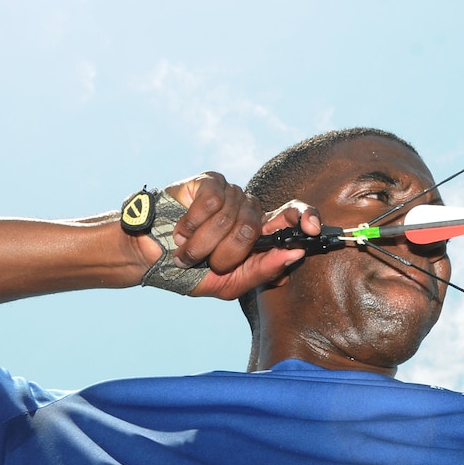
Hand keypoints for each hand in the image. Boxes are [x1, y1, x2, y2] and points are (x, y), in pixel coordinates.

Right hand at [133, 174, 321, 300]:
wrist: (152, 257)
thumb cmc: (194, 271)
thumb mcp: (230, 283)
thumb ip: (263, 271)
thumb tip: (295, 254)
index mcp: (261, 233)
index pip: (294, 215)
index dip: (306, 217)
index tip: (311, 229)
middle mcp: (250, 210)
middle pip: (254, 228)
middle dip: (226, 255)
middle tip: (207, 262)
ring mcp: (231, 193)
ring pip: (229, 218)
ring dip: (202, 244)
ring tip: (187, 250)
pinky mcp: (211, 182)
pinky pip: (211, 203)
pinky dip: (192, 224)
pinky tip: (182, 230)